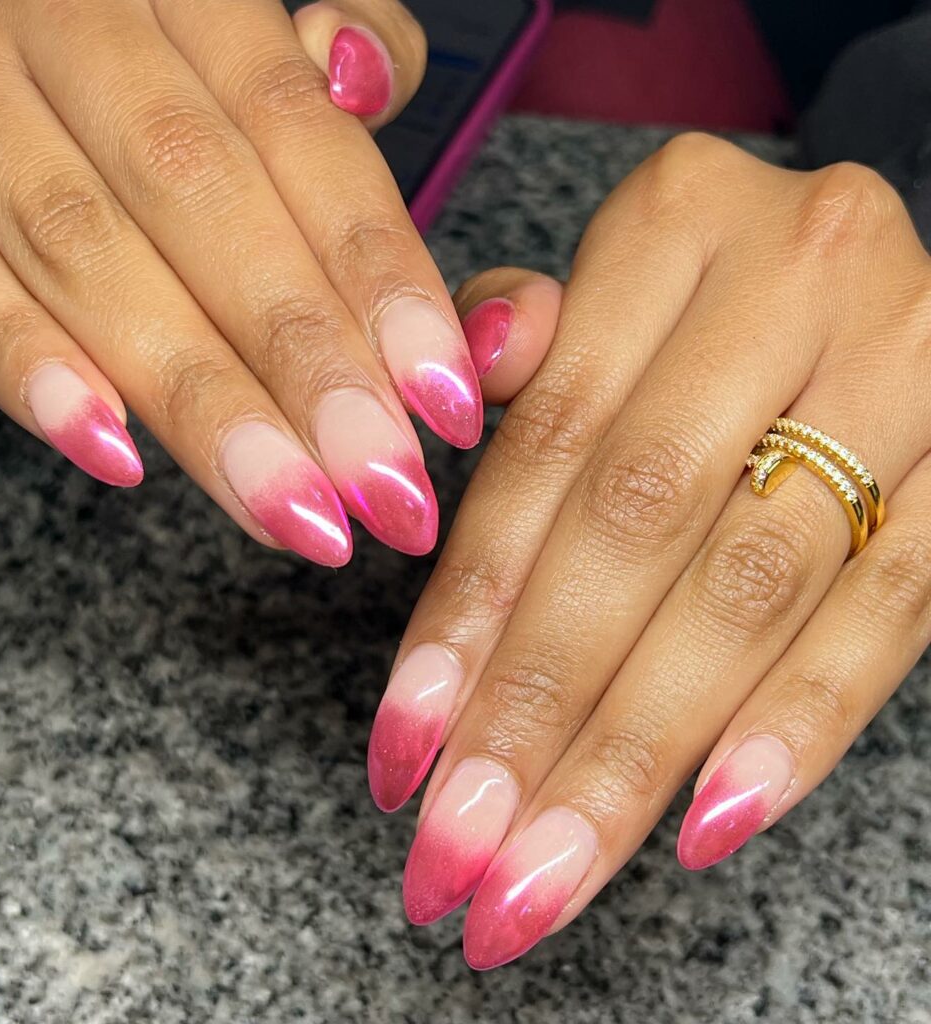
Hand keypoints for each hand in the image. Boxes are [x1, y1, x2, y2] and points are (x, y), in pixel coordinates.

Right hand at [0, 0, 479, 564]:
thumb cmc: (95, 63)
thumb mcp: (206, 39)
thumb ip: (300, 70)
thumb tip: (366, 79)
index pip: (300, 135)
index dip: (381, 274)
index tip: (446, 402)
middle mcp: (61, 17)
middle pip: (205, 199)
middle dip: (308, 361)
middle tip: (386, 489)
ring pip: (87, 251)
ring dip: (202, 398)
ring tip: (296, 513)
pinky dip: (28, 364)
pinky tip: (115, 455)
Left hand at [370, 134, 930, 967]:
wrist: (869, 269)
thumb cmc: (708, 296)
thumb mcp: (614, 282)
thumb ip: (521, 340)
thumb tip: (452, 400)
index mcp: (676, 224)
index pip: (544, 450)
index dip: (466, 611)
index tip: (403, 753)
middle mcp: (797, 281)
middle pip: (636, 531)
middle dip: (537, 711)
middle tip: (460, 855)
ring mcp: (907, 370)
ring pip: (748, 592)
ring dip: (638, 752)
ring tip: (550, 873)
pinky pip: (892, 612)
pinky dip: (796, 723)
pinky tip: (706, 825)